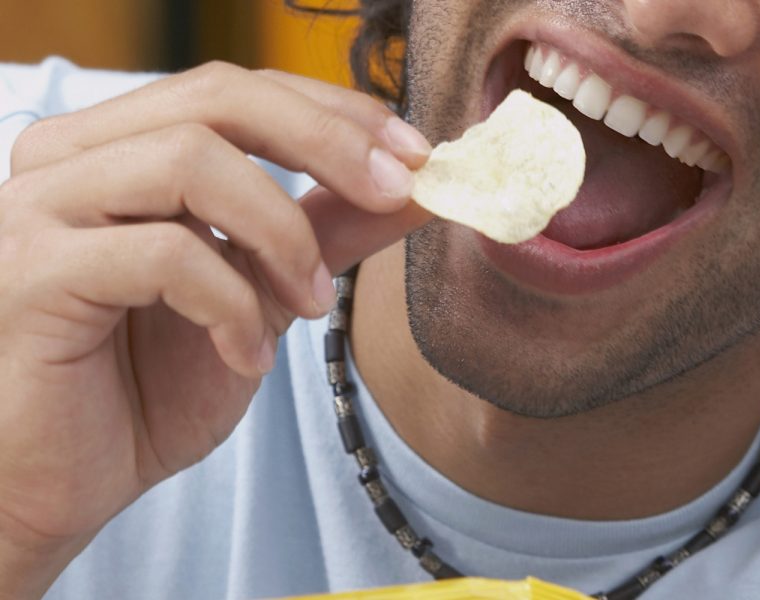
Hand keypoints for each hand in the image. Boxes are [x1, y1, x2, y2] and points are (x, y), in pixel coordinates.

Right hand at [0, 62, 431, 596]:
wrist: (63, 486)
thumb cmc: (147, 387)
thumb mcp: (263, 296)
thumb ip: (327, 233)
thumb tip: (417, 187)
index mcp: (120, 148)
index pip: (238, 90)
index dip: (334, 112)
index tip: (415, 154)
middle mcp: (72, 158)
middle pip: (215, 99)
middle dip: (326, 142)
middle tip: (395, 191)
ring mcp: (41, 208)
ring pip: (189, 160)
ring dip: (280, 233)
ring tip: (311, 303)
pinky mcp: (32, 274)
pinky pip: (162, 255)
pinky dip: (231, 305)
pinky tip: (248, 357)